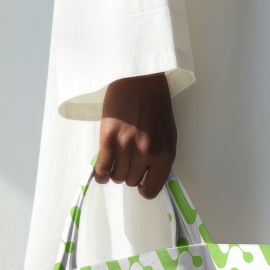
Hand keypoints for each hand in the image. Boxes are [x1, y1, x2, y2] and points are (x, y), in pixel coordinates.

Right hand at [95, 73, 176, 199]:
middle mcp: (146, 153)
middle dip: (130, 174)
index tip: (141, 184)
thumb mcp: (168, 136)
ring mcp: (126, 147)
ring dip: (116, 171)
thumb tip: (148, 181)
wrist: (140, 80)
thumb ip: (160, 160)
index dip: (145, 188)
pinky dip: (101, 174)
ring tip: (118, 158)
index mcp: (165, 154)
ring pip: (117, 177)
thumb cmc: (155, 107)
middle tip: (129, 159)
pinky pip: (102, 169)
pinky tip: (103, 171)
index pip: (152, 189)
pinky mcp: (108, 139)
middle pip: (132, 182)